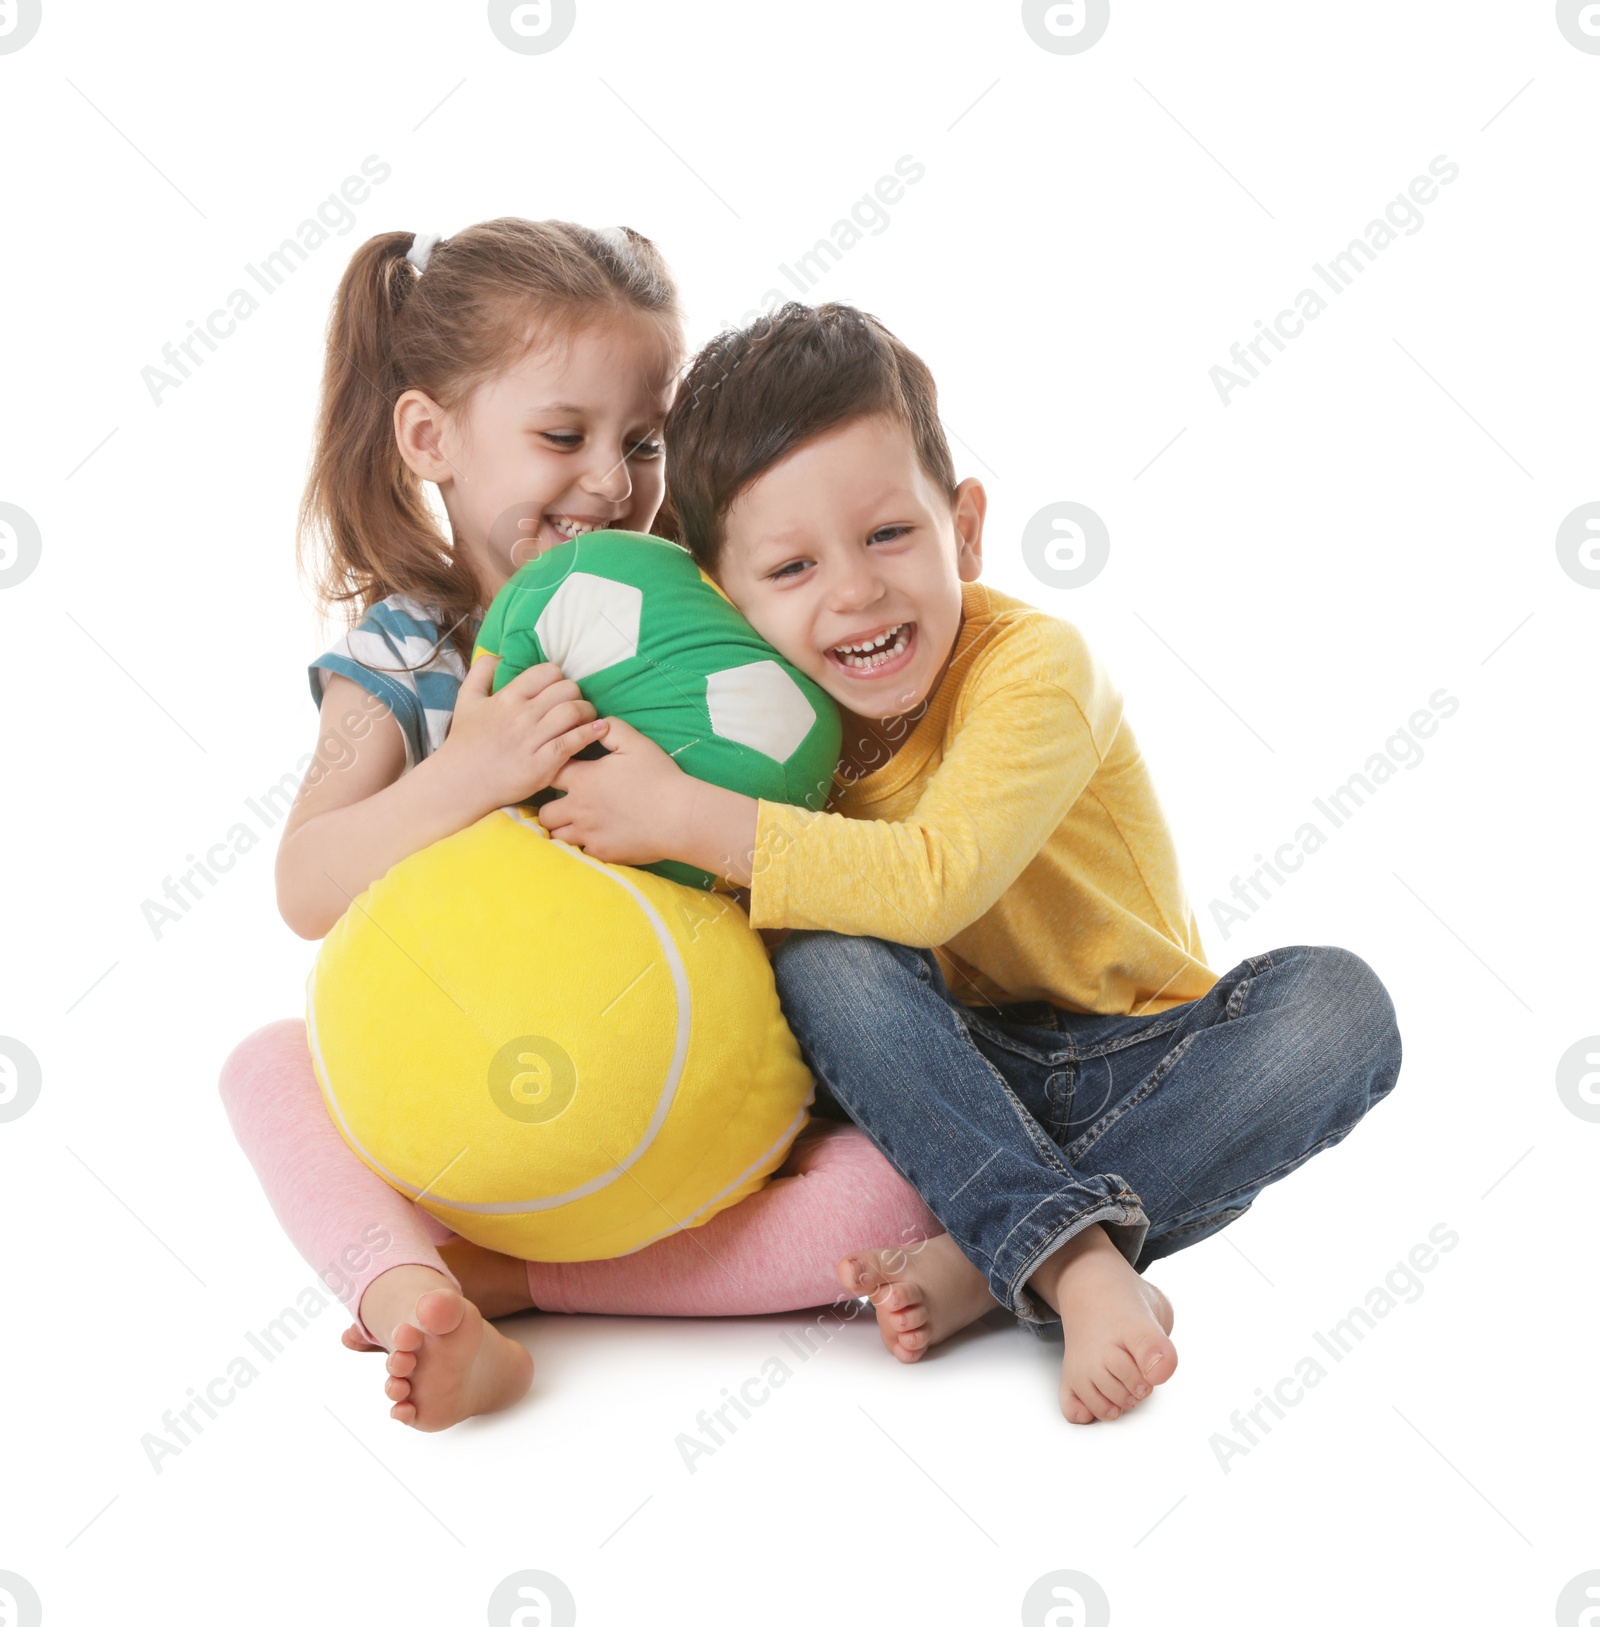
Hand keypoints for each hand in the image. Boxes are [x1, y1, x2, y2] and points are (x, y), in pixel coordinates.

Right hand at [434, 654, 608, 815]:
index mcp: (508, 697)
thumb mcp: (466, 700)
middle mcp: (522, 715)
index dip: (557, 677)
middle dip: (575, 694)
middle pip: (567, 689)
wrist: (460, 782)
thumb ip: (481, 673)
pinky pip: (574, 741)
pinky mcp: (544, 764)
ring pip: (574, 712)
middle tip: (574, 704)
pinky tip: (600, 729)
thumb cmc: (465, 742)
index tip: (556, 689)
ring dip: (587, 712)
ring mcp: (534, 739)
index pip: (547, 672)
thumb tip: (498, 655)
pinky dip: (591, 732)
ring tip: (587, 718)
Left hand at [537, 716, 691, 867]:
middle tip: (568, 804)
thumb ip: (611, 728)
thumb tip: (596, 724)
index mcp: (582, 780)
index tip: (565, 773)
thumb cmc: (659, 777)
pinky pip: (581, 852)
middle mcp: (578, 809)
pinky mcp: (602, 853)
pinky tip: (599, 837)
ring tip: (579, 823)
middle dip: (552, 807)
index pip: (548, 774)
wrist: (679, 816)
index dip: (552, 773)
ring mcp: (588, 834)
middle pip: (544, 813)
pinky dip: (585, 845)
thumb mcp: (636, 743)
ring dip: (564, 829)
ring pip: (557, 836)